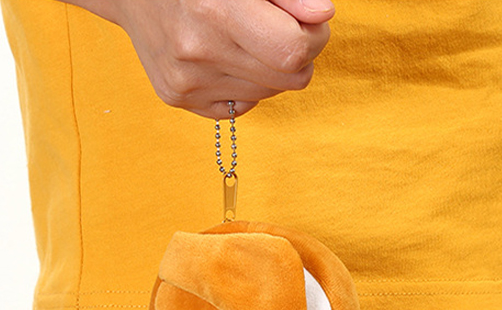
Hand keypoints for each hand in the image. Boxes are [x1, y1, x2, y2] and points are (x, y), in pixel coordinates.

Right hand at [60, 0, 334, 117]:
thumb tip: (323, 15)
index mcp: (215, 11)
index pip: (294, 52)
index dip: (313, 37)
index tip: (309, 20)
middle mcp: (197, 54)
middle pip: (288, 79)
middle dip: (298, 54)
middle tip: (282, 27)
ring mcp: (186, 83)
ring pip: (267, 94)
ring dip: (270, 69)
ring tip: (244, 36)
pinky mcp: (178, 99)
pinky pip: (241, 107)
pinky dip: (244, 85)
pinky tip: (225, 56)